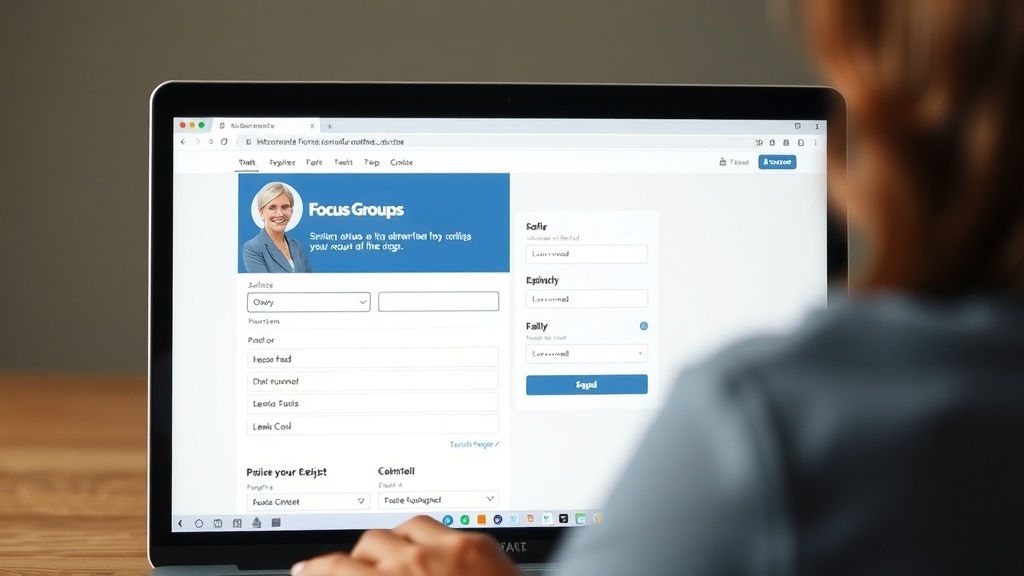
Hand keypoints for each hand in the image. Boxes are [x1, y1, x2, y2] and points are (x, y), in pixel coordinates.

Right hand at [292, 515, 521, 575]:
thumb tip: (355, 574)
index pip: (336, 569)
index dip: (315, 569)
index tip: (306, 570)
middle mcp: (414, 565)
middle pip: (368, 544)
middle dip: (361, 559)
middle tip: (362, 571)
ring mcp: (447, 549)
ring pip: (402, 528)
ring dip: (394, 543)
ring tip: (398, 557)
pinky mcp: (476, 542)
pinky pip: (439, 526)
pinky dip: (428, 538)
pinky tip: (432, 550)